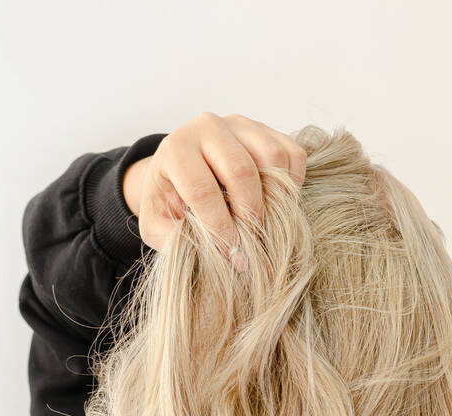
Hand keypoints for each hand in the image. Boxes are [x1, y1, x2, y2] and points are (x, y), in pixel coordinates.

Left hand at [122, 113, 306, 265]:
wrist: (179, 170)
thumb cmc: (170, 199)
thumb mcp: (157, 224)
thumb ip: (174, 239)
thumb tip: (212, 253)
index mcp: (176, 150)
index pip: (203, 190)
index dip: (220, 229)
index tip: (233, 256)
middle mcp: (207, 128)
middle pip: (241, 171)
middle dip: (251, 216)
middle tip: (254, 245)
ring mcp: (239, 124)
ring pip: (273, 157)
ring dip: (277, 199)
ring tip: (268, 225)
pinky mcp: (265, 129)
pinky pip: (292, 154)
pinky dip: (294, 183)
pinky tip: (281, 205)